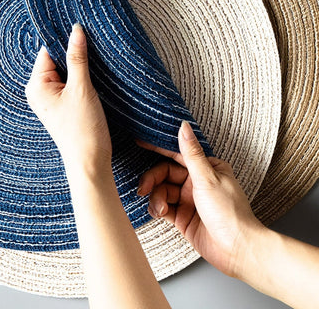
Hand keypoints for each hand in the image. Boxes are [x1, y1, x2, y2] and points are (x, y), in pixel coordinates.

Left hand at [25, 24, 111, 175]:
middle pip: (56, 59)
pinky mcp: (62, 105)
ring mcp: (50, 99)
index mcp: (36, 85)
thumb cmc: (82, 130)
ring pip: (65, 71)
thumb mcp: (81, 88)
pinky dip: (80, 78)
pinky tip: (93, 75)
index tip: (81, 27)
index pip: (48, 50)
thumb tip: (76, 30)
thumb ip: (77, 57)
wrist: (90, 164)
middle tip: (93, 41)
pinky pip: (69, 83)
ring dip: (79, 66)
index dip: (64, 40)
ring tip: (96, 60)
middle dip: (73, 53)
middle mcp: (38, 90)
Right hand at [137, 121, 263, 277]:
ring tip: (160, 209)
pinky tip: (160, 214)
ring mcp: (190, 200)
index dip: (158, 149)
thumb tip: (184, 126)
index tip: (140, 143)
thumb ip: (191, 153)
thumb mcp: (207, 179)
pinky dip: (158, 209)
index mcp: (207, 169)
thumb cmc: (230, 213)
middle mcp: (197, 183)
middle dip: (152, 180)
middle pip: (165, 174)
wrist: (238, 251)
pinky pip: (163, 207)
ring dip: (157, 199)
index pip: (177, 154)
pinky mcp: (183, 217)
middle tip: (143, 189)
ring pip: (162, 191)